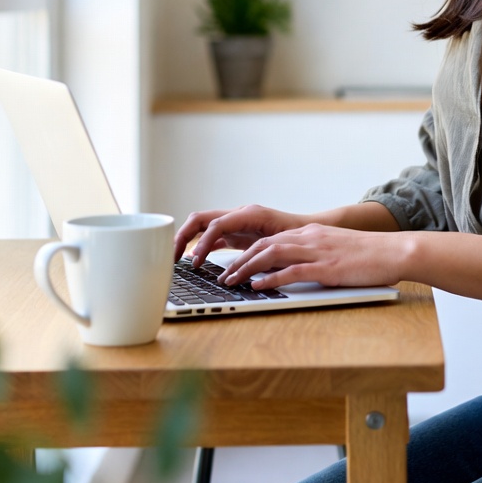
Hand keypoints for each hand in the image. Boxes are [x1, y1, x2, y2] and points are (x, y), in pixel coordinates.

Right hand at [174, 205, 306, 265]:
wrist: (309, 231)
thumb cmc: (297, 236)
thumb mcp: (279, 245)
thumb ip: (259, 253)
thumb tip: (239, 268)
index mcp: (248, 214)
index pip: (215, 224)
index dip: (202, 243)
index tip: (195, 262)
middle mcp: (239, 214)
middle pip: (201, 219)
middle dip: (183, 235)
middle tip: (172, 257)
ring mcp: (236, 222)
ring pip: (203, 225)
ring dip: (188, 239)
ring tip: (175, 258)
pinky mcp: (236, 232)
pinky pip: (212, 235)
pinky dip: (200, 245)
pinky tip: (193, 260)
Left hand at [221, 224, 404, 289]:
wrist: (394, 251)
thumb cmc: (370, 255)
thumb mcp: (336, 250)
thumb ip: (315, 256)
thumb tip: (295, 270)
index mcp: (312, 233)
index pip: (271, 240)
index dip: (248, 253)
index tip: (233, 265)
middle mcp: (310, 238)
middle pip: (265, 245)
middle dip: (240, 261)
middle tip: (224, 276)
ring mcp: (317, 251)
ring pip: (272, 254)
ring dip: (247, 269)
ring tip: (231, 281)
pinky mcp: (326, 267)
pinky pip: (292, 271)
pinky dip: (270, 279)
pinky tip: (258, 286)